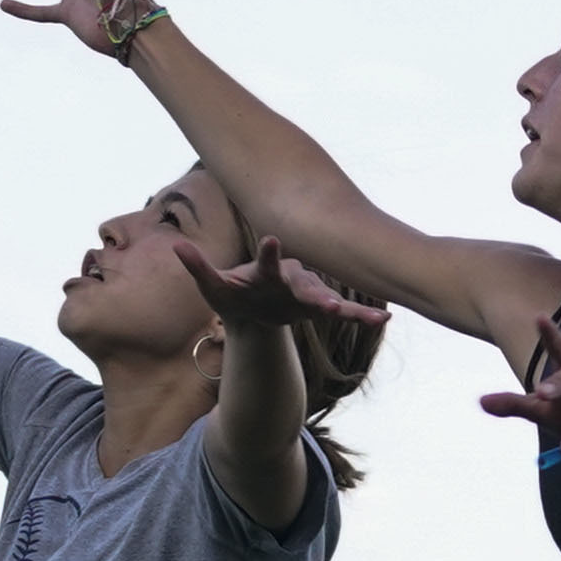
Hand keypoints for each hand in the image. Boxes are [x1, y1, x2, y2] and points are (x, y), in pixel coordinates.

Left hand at [190, 237, 384, 345]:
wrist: (252, 306)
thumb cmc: (232, 292)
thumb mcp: (213, 285)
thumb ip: (199, 267)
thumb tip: (176, 246)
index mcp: (266, 272)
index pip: (267, 262)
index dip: (269, 253)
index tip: (272, 240)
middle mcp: (292, 279)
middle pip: (305, 285)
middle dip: (316, 292)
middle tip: (326, 302)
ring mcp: (308, 295)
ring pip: (329, 299)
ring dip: (345, 308)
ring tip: (369, 317)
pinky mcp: (318, 308)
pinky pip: (343, 312)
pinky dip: (362, 316)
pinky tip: (384, 320)